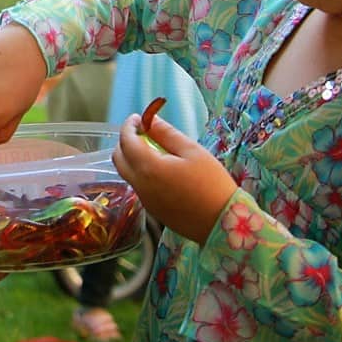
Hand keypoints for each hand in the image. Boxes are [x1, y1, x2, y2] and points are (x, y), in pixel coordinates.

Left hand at [110, 114, 237, 244]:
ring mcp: (144, 199)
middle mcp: (140, 184)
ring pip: (126, 173)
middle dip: (126, 141)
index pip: (126, 141)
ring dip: (132, 157)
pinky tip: (162, 169)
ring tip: (155, 149)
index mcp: (148, 167)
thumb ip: (167, 134)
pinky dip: (141, 172)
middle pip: (118, 158)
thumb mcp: (192, 152)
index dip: (129, 125)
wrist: (223, 223)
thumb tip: (150, 120)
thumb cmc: (212, 183)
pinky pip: (138, 185)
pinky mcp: (152, 210)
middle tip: (144, 132)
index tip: (138, 117)